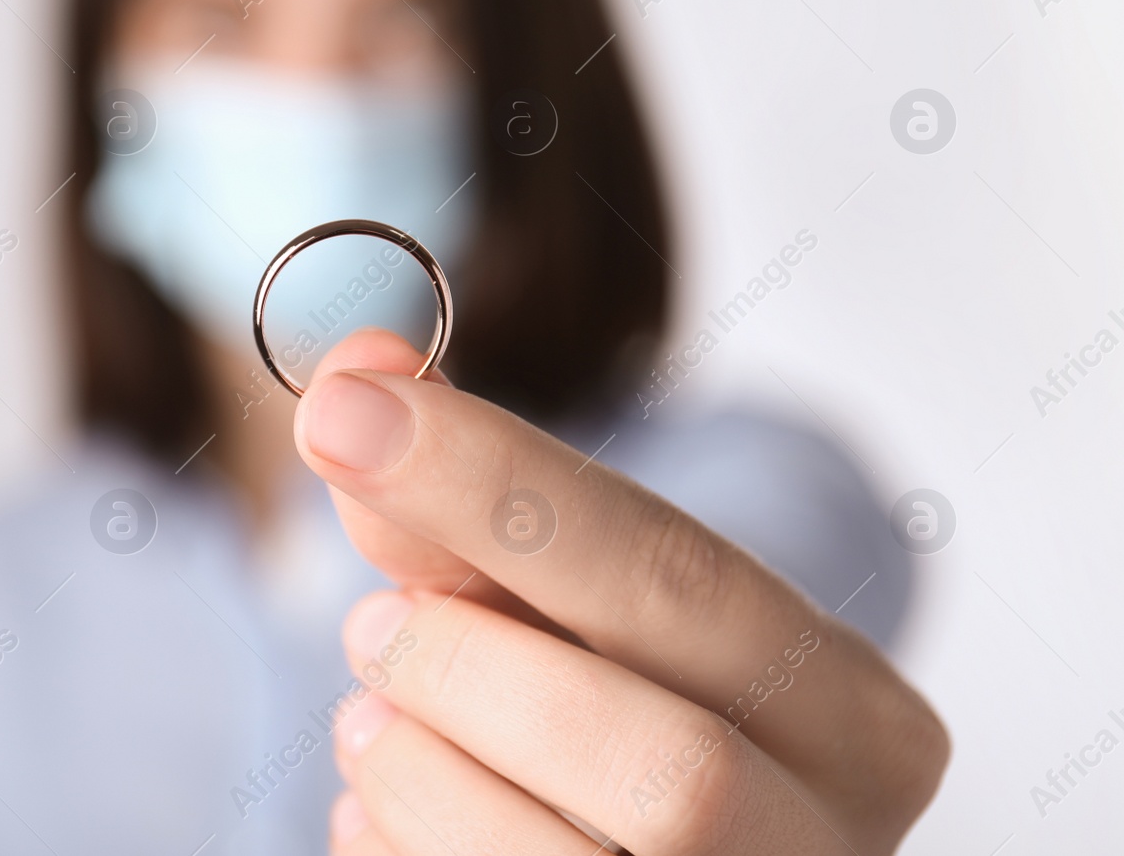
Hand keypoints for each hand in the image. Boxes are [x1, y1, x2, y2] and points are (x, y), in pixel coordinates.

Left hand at [292, 329, 948, 854]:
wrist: (631, 843)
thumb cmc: (605, 702)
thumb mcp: (563, 601)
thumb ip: (468, 509)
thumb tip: (353, 386)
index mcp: (851, 716)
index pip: (685, 580)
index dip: (499, 489)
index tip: (346, 414)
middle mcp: (821, 846)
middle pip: (664, 770)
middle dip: (471, 672)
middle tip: (371, 624)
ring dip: (414, 769)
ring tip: (375, 719)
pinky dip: (390, 841)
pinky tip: (395, 805)